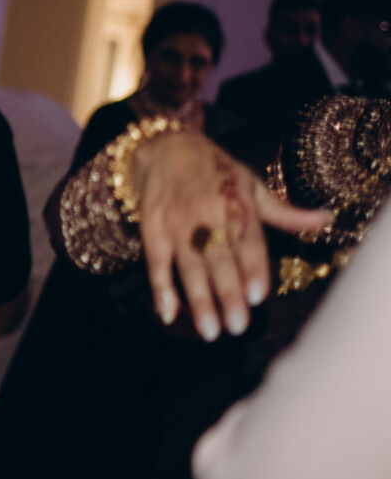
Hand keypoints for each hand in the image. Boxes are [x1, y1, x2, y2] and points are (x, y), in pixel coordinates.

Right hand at [132, 132, 330, 340]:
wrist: (165, 147)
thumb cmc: (216, 170)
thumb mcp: (252, 185)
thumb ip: (285, 212)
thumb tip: (326, 220)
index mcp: (235, 203)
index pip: (246, 240)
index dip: (251, 267)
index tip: (257, 296)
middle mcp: (206, 215)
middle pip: (217, 259)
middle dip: (227, 294)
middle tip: (237, 326)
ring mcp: (176, 224)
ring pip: (188, 266)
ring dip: (199, 300)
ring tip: (210, 331)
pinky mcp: (152, 229)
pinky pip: (156, 263)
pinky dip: (160, 288)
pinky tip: (169, 313)